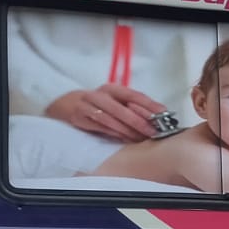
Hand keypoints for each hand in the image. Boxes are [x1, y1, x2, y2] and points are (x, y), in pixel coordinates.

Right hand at [46, 83, 166, 140]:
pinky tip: (124, 139)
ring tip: (141, 138)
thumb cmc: (96, 105)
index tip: (163, 113)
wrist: (65, 104)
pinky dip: (113, 133)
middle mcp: (100, 95)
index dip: (149, 104)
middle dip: (139, 121)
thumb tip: (155, 119)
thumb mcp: (112, 101)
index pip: (133, 95)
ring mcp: (88, 105)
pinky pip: (99, 126)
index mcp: (112, 89)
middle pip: (122, 108)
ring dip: (127, 130)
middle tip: (153, 131)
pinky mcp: (79, 117)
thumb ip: (130, 108)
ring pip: (111, 118)